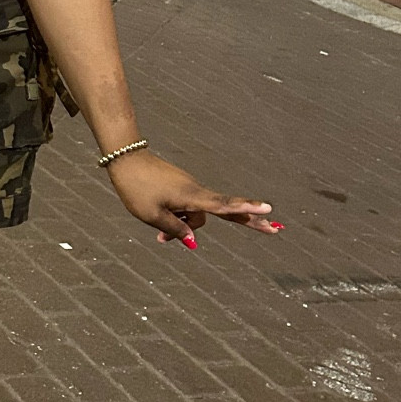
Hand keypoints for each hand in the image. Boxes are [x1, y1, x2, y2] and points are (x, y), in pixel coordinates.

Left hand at [104, 149, 279, 247]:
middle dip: (246, 220)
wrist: (125, 160)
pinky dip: (178, 219)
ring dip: (183, 228)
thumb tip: (193, 241)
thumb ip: (175, 230)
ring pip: (194, 215)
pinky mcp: (181, 188)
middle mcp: (195, 191)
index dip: (246, 209)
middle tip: (275, 229)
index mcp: (192, 197)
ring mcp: (189, 188)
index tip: (267, 209)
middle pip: (219, 213)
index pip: (224, 205)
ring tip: (159, 238)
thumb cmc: (137, 189)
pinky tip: (160, 230)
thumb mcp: (152, 216)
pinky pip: (186, 208)